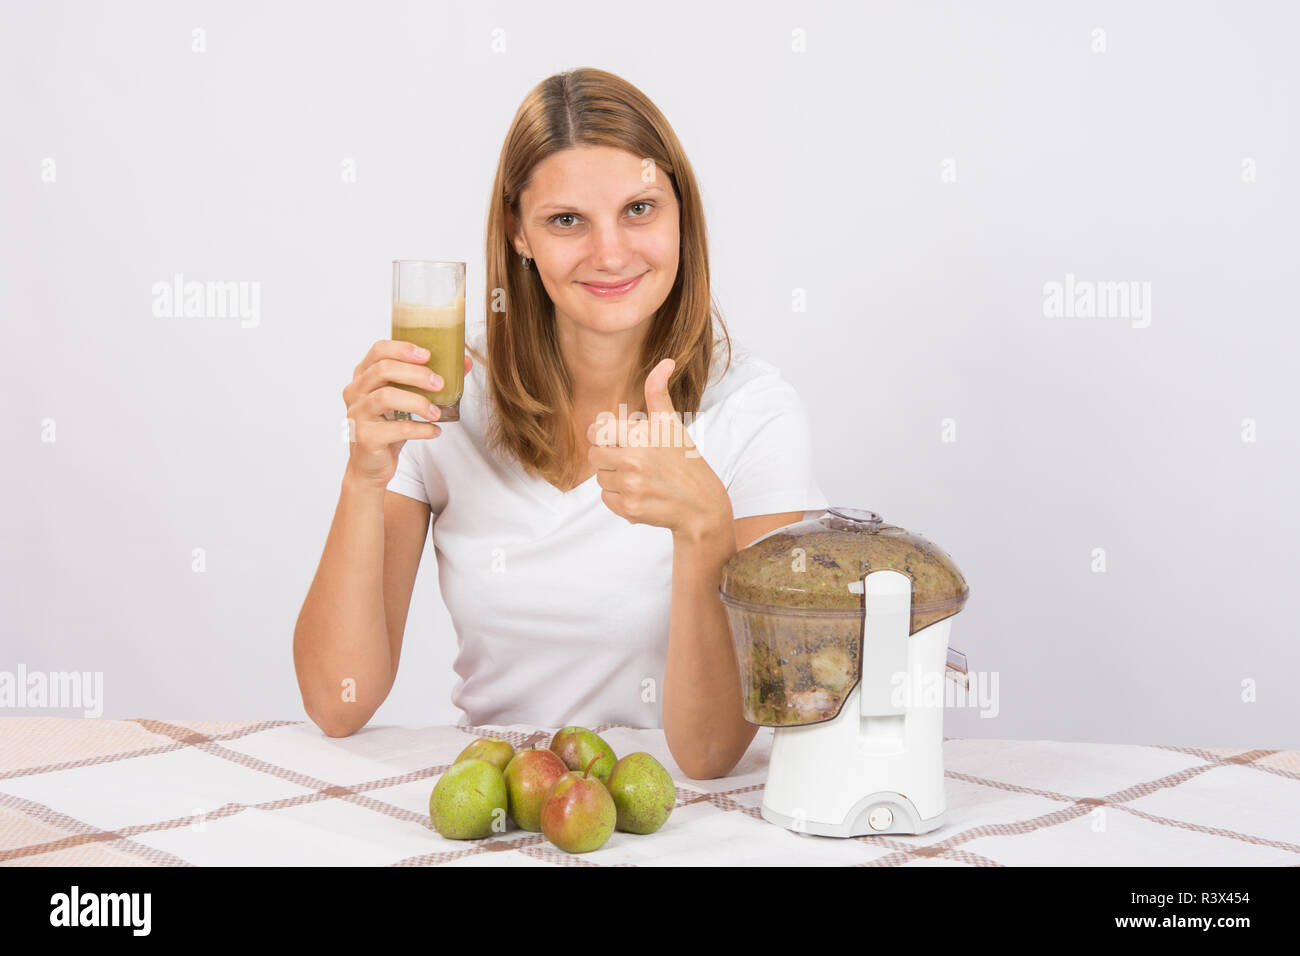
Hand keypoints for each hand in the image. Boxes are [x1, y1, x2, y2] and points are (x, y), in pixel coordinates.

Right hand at [342, 340, 473, 486]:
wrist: (371, 466)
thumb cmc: (389, 427)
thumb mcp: (407, 400)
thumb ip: (429, 381)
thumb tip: (466, 363)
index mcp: (363, 377)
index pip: (378, 350)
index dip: (403, 349)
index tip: (428, 355)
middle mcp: (355, 392)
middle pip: (382, 370)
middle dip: (415, 373)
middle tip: (439, 383)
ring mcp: (357, 414)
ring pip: (385, 397)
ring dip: (418, 402)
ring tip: (437, 412)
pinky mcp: (365, 437)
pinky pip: (395, 428)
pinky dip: (420, 429)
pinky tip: (434, 431)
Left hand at [586, 358, 732, 539]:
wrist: (702, 504)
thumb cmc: (685, 460)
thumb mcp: (671, 423)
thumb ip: (658, 392)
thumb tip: (666, 361)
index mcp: (640, 436)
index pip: (595, 431)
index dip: (602, 435)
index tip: (615, 440)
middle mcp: (633, 460)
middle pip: (595, 456)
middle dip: (609, 458)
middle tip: (633, 461)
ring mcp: (631, 486)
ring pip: (600, 479)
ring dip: (615, 479)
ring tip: (640, 478)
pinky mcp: (629, 509)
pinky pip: (606, 499)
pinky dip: (619, 498)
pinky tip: (640, 494)